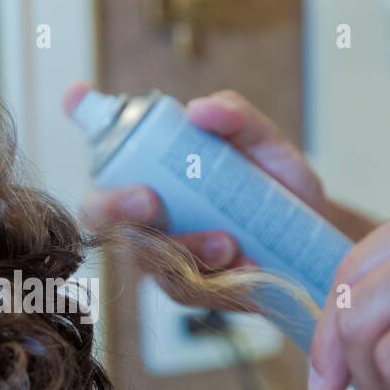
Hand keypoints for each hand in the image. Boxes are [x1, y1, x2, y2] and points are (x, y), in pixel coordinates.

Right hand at [69, 83, 330, 270]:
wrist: (312, 236)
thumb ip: (235, 117)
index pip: (104, 145)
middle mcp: (145, 215)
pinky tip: (242, 265)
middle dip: (116, 209)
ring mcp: (161, 256)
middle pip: (100, 216)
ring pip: (145, 260)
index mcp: (151, 172)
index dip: (80, 115)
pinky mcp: (189, 291)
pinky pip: (184, 290)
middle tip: (148, 199)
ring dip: (180, 250)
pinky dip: (212, 278)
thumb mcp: (263, 142)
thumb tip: (199, 110)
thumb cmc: (274, 184)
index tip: (77, 98)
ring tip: (227, 242)